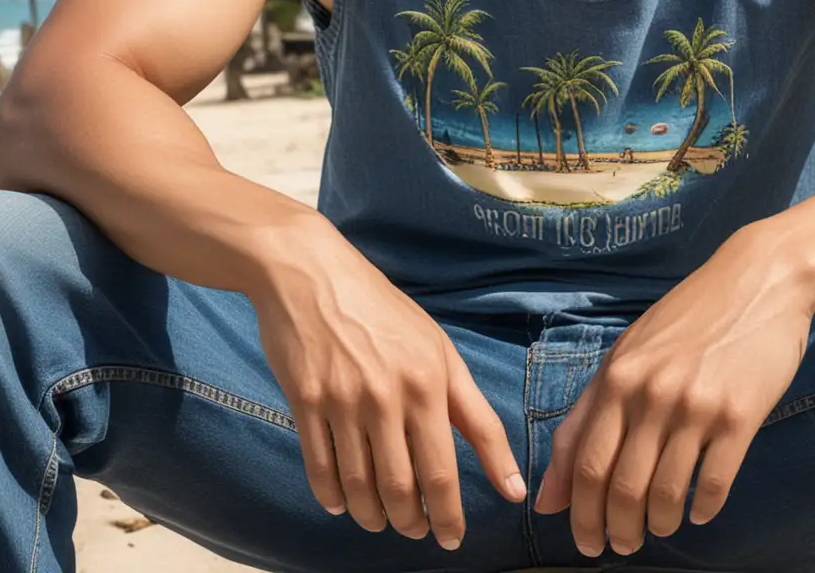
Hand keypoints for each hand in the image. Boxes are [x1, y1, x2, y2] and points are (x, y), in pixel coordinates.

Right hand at [247, 216, 526, 549]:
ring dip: (373, 516)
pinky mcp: (305, 402)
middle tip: (416, 529)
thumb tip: (509, 479)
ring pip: (360, 487)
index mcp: (428, 380)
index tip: (453, 540)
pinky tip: (342, 502)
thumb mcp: (438, 348)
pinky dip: (332, 497)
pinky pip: (320, 470)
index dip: (450, 514)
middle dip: (412, 522)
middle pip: (402, 488)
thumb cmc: (384, 311)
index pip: (445, 468)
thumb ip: (472, 412)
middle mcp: (387, 395)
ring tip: (382, 519)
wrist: (312, 274)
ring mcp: (343, 400)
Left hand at [532, 221, 814, 557]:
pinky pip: (713, 485)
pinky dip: (702, 509)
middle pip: (621, 487)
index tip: (587, 543)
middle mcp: (652, 393)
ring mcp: (696, 405)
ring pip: (666, 495)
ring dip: (660, 524)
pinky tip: (699, 510)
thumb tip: (550, 494)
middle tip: (623, 546)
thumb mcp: (628, 353)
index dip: (581, 516)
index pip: (586, 465)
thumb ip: (587, 417)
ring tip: (661, 526)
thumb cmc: (688, 318)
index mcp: (618, 376)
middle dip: (618, 531)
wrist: (759, 281)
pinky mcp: (740, 416)